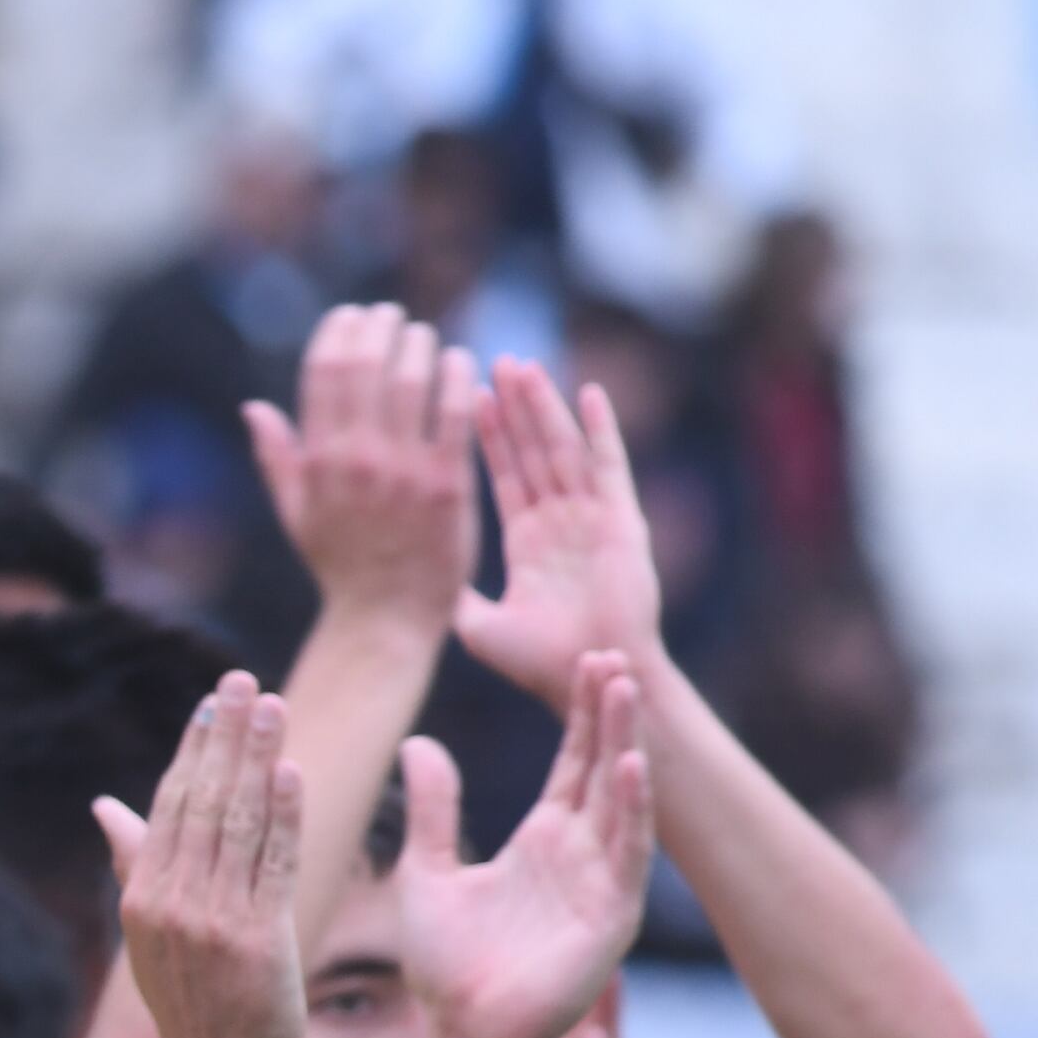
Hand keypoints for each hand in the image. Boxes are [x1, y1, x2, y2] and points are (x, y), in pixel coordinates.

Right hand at [96, 669, 307, 1037]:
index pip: (169, 807)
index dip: (194, 749)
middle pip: (202, 802)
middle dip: (225, 736)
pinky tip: (289, 772)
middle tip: (246, 679)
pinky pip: (272, 865)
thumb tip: (104, 805)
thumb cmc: (193, 1012)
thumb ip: (134, 865)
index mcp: (142, 900)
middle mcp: (172, 905)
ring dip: (257, 758)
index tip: (214, 699)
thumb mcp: (151, 937)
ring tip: (275, 705)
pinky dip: (282, 816)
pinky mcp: (258, 940)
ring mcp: (213, 922)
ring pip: (238, 824)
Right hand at [250, 304, 478, 634]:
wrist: (385, 617)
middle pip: (368, 366)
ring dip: (421, 345)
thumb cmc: (341, 566)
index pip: (325, 372)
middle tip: (394, 318)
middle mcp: (358, 460)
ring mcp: (404, 470)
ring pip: (414, 380)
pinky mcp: (447, 483)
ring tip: (426, 337)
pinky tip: (459, 361)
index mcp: (319, 461)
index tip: (353, 317)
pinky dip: (458, 376)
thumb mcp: (296, 514)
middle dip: (381, 329)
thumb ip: (276, 457)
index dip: (339, 333)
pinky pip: (455, 413)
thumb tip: (253, 407)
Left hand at [399, 658, 656, 1037]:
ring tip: (627, 690)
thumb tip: (419, 744)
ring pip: (619, 800)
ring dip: (624, 746)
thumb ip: (432, 809)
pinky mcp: (610, 917)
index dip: (580, 714)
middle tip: (614, 653)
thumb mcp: (428, 871)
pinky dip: (631, 811)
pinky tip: (631, 767)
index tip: (586, 659)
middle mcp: (577, 854)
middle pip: (600, 768)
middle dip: (608, 714)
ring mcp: (599, 883)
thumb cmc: (446, 965)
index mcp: (541, 841)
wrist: (462, 1031)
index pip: (570, 763)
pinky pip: (625, 856)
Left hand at [450, 360, 667, 695]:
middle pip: (534, 450)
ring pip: (563, 448)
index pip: (505, 474)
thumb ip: (454, 595)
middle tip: (498, 360)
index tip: (469, 394)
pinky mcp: (620, 521)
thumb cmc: (537, 664)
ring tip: (526, 366)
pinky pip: (608, 467)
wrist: (585, 678)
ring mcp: (591, 518)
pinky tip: (587, 394)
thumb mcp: (479, 626)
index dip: (490, 436)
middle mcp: (560, 522)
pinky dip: (600, 430)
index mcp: (528, 542)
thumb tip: (417, 580)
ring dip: (545, 407)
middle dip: (516, 407)